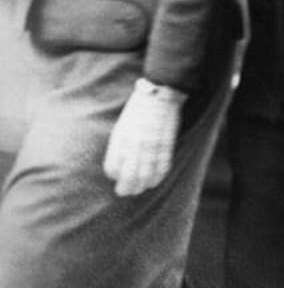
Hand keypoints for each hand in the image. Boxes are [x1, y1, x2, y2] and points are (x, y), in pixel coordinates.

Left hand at [104, 80, 184, 197]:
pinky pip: (161, 167)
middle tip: (125, 192)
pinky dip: (157, 177)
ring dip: (142, 185)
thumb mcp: (122, 126)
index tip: (117, 177)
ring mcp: (151, 146)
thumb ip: (119, 146)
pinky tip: (154, 182)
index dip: (114, 176)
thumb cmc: (138, 110)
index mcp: (120, 139)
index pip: (113, 167)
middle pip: (128, 176)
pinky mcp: (166, 145)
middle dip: (126, 187)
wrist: (158, 95)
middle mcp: (134, 145)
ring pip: (145, 175)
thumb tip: (117, 166)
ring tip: (140, 189)